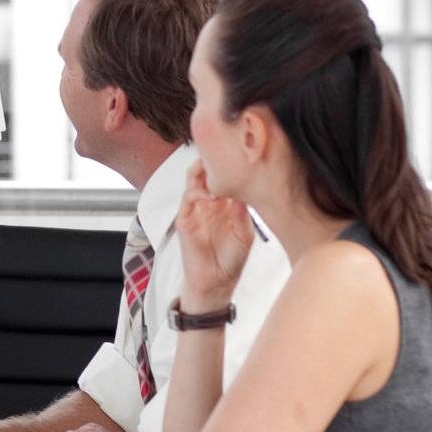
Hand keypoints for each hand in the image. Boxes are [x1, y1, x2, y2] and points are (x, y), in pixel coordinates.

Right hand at [176, 160, 257, 310]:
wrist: (217, 282)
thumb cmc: (232, 258)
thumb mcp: (245, 230)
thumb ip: (243, 210)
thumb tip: (247, 185)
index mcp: (224, 201)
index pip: (223, 174)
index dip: (229, 161)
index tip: (242, 149)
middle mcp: (208, 201)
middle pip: (205, 170)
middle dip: (212, 158)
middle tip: (224, 148)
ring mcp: (195, 208)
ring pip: (193, 179)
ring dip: (202, 171)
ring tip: (215, 168)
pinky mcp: (184, 219)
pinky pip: (186, 199)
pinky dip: (196, 193)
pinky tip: (210, 195)